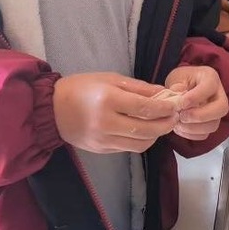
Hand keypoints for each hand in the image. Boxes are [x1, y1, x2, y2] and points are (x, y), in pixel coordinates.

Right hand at [53, 73, 177, 153]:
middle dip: (165, 125)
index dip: (165, 109)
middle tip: (175, 117)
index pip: (145, 109)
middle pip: (146, 130)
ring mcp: (102, 139)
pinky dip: (141, 141)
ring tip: (161, 125)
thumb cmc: (82, 87)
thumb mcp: (110, 79)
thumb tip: (165, 94)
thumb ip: (139, 88)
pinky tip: (145, 131)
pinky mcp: (100, 150)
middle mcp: (106, 123)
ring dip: (155, 136)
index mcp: (108, 100)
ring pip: (139, 144)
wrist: (52, 109)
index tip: (176, 106)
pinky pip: (128, 149)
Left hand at [163, 66, 228, 140]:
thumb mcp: (177, 76)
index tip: (181, 103)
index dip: (196, 97)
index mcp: (211, 78)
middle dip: (200, 116)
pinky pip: (204, 134)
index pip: (210, 87)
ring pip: (213, 124)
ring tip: (178, 122)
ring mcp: (216, 111)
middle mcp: (218, 95)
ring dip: (193, 128)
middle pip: (221, 108)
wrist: (183, 88)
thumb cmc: (182, 80)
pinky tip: (180, 127)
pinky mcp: (210, 124)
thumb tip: (178, 91)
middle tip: (182, 116)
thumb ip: (177, 83)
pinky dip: (190, 134)